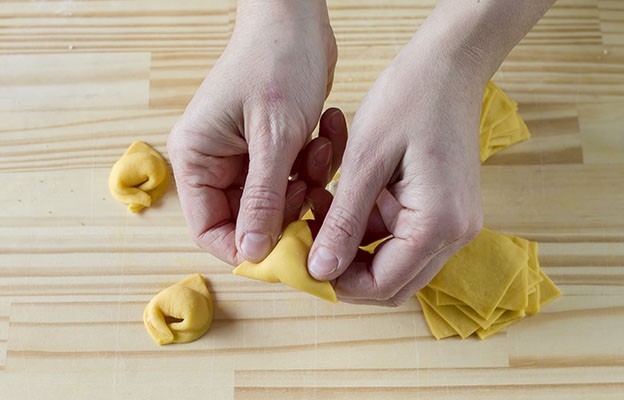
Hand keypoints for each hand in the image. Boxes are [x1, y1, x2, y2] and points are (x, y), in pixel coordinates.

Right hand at [167, 0, 337, 264]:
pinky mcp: (268, 147)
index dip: (246, 247)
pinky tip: (325, 131)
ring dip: (305, 185)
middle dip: (285, 211)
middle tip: (312, 190)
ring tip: (319, 147)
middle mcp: (213, 160)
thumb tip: (251, 253)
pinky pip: (291, 178)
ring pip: (275, 201)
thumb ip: (262, 200)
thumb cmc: (278, 62)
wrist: (297, 19)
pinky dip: (312, 165)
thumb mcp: (273, 137)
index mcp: (197, 158)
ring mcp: (241, 154)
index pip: (208, 229)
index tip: (286, 248)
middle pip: (245, 219)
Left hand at [307, 41, 484, 306]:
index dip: (338, 284)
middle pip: (392, 282)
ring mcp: (452, 223)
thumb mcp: (365, 162)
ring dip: (353, 247)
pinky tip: (339, 200)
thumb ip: (344, 223)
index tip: (300, 265)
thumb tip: (320, 271)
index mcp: (438, 224)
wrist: (448, 65)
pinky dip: (366, 228)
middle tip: (305, 244)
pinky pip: (399, 236)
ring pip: (393, 261)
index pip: (383, 284)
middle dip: (345, 271)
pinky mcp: (443, 210)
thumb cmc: (408, 101)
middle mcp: (453, 234)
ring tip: (318, 210)